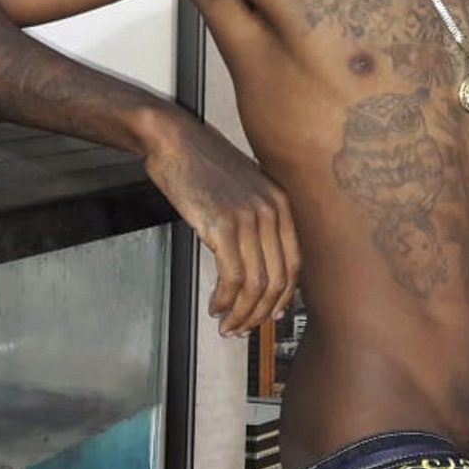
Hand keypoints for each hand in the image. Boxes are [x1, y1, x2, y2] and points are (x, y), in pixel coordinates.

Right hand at [144, 119, 300, 336]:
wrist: (175, 140)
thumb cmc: (202, 165)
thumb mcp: (242, 190)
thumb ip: (254, 221)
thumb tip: (253, 263)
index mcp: (280, 203)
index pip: (293, 263)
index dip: (282, 297)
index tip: (269, 314)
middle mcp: (271, 211)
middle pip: (277, 279)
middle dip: (260, 312)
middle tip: (243, 327)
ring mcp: (248, 218)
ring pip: (256, 283)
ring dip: (241, 312)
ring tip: (226, 323)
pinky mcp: (222, 225)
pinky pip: (232, 276)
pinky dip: (225, 299)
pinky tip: (215, 305)